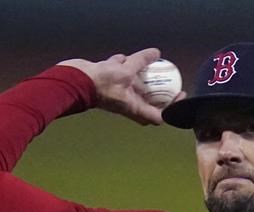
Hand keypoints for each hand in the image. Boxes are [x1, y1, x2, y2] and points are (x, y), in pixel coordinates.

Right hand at [57, 48, 185, 124]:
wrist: (74, 81)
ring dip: (139, 77)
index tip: (179, 95)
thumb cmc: (101, 83)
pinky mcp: (106, 84)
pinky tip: (122, 57)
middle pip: (147, 102)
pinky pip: (117, 76)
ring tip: (147, 66)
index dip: (171, 109)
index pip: (158, 116)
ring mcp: (117, 93)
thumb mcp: (126, 70)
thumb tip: (156, 53)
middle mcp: (127, 103)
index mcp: (134, 108)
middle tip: (168, 80)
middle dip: (158, 92)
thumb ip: (141, 62)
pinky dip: (121, 67)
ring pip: (132, 87)